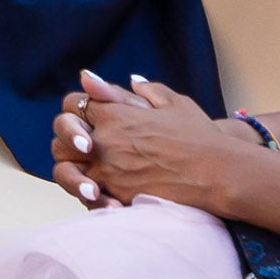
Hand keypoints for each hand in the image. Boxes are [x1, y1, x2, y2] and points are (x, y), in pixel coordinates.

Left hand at [50, 72, 265, 213]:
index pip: (74, 105)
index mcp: (115, 114)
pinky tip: (101, 196)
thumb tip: (123, 80)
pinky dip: (89, 197)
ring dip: (72, 172)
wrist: (218, 172)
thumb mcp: (173, 103)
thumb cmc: (199, 136)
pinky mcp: (118, 195)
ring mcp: (109, 170)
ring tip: (88, 175)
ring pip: (66, 170)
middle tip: (83, 147)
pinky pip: (87, 197)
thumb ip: (143, 89)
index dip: (78, 111)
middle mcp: (105, 141)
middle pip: (61, 138)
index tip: (89, 119)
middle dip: (67, 141)